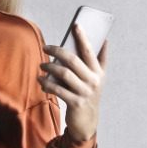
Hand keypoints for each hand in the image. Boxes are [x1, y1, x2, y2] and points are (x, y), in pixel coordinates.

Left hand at [37, 24, 107, 141]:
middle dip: (57, 51)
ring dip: (50, 67)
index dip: (83, 37)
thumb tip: (105, 41)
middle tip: (46, 47)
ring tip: (42, 65)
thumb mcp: (99, 78)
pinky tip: (41, 80)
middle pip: (73, 60)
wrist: (88, 121)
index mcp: (98, 72)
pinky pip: (58, 90)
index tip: (76, 25)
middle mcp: (93, 81)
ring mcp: (84, 92)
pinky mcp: (75, 103)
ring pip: (64, 74)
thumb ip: (102, 60)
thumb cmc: (90, 95)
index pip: (89, 51)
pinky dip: (47, 84)